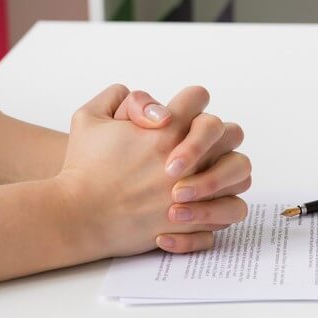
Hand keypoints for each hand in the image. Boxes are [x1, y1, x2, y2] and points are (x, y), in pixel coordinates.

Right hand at [56, 85, 250, 257]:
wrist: (77, 215)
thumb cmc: (82, 167)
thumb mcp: (88, 117)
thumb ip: (119, 97)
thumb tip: (150, 102)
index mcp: (165, 129)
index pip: (198, 98)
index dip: (189, 101)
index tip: (178, 114)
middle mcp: (186, 158)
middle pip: (230, 131)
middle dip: (217, 134)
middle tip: (197, 145)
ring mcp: (194, 191)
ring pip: (240, 171)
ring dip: (227, 170)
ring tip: (207, 175)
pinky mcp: (193, 221)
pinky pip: (230, 210)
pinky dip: (221, 208)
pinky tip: (200, 205)